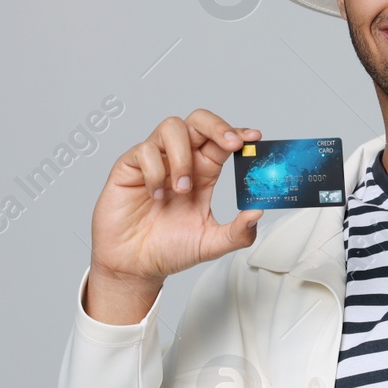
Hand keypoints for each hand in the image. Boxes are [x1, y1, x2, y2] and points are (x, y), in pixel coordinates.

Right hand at [86, 109, 262, 322]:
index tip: (254, 138)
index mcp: (204, 173)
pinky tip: (155, 196)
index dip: (237, 134)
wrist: (135, 266)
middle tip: (231, 144)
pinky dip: (155, 172)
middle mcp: (181, 161)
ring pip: (172, 127)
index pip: (221, 141)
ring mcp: (155, 161)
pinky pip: (145, 151)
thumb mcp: (211, 243)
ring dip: (183, 156)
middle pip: (199, 121)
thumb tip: (258, 213)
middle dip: (218, 126)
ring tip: (182, 188)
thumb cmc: (169, 249)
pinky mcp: (130, 167)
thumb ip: (238, 232)